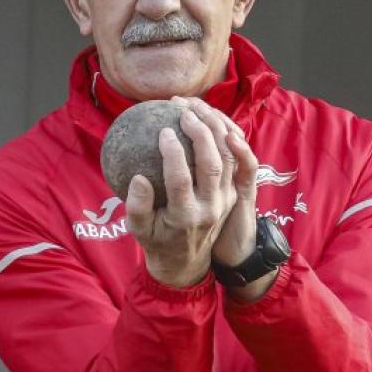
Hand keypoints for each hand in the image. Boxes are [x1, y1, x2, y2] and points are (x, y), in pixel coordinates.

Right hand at [125, 102, 237, 286]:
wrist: (186, 261)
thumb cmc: (156, 240)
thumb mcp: (138, 229)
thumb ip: (137, 206)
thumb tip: (138, 178)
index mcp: (185, 217)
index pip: (181, 180)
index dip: (173, 154)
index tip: (163, 131)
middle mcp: (210, 208)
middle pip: (212, 165)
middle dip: (200, 134)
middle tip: (183, 112)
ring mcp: (225, 201)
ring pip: (229, 159)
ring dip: (216, 131)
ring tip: (197, 110)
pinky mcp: (234, 194)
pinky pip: (235, 161)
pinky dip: (225, 138)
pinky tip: (209, 120)